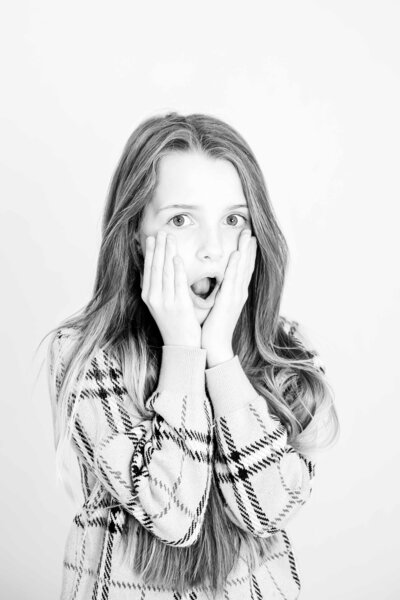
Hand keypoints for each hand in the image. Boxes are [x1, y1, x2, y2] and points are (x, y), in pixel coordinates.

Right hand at [141, 230, 201, 346]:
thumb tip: (156, 270)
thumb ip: (158, 288)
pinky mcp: (179, 306)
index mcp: (148, 296)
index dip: (150, 252)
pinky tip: (177, 257)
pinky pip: (177, 284)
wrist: (182, 347)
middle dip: (158, 247)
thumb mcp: (161, 305)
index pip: (148, 269)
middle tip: (162, 231)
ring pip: (165, 272)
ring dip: (167, 253)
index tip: (152, 237)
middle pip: (156, 267)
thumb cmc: (174, 324)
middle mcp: (154, 298)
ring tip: (169, 237)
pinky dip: (177, 269)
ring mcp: (166, 302)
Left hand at [201, 229, 256, 359]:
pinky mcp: (229, 301)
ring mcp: (236, 297)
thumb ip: (216, 293)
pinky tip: (236, 254)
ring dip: (245, 251)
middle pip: (247, 265)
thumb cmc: (212, 328)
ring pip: (242, 269)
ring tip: (248, 235)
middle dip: (249, 248)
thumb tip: (211, 283)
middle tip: (250, 230)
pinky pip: (232, 280)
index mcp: (235, 294)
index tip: (247, 239)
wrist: (214, 346)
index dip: (246, 254)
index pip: (242, 269)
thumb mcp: (215, 306)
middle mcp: (239, 293)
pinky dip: (235, 266)